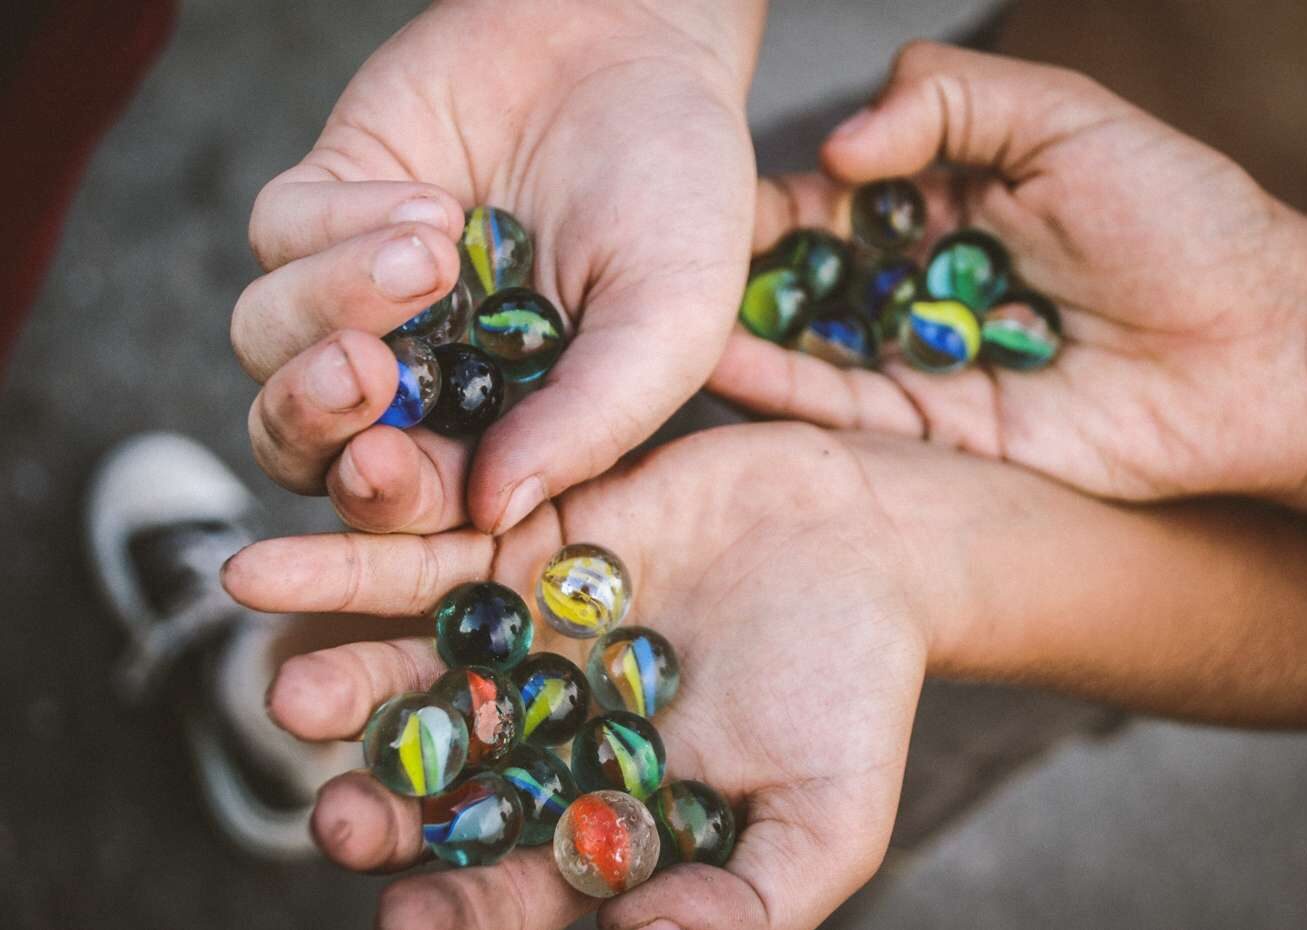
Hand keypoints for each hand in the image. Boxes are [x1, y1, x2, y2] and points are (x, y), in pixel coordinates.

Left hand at [223, 421, 930, 929]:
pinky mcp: (523, 538)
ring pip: (416, 665)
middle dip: (386, 801)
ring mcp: (526, 632)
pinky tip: (266, 566)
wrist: (871, 542)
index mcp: (600, 808)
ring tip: (294, 696)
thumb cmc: (855, 689)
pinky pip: (428, 548)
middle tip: (340, 817)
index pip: (512, 878)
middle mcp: (544, 725)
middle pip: (442, 778)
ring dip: (348, 679)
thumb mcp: (822, 818)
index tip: (414, 913)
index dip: (462, 902)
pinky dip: (352, 554)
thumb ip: (740, 902)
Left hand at [232, 0, 760, 535]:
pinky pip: (278, 237)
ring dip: (331, 306)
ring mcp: (361, 287)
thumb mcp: (668, 322)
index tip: (384, 469)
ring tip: (435, 252)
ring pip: (268, 342)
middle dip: (312, 421)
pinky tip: (430, 203)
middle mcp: (416, 369)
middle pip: (302, 442)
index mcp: (494, 426)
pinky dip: (337, 224)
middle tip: (362, 376)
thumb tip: (494, 513)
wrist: (642, 44)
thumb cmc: (675, 193)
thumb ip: (591, 421)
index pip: (410, 501)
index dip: (382, 502)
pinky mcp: (326, 200)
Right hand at [712, 42, 1306, 506]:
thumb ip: (949, 100)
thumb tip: (839, 147)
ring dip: (738, 334)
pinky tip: (719, 366)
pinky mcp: (933, 429)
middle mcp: (921, 281)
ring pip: (809, 344)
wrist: (1256, 351)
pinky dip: (780, 389)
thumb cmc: (1181, 222)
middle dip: (737, 274)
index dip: (769, 201)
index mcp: (948, 202)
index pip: (833, 197)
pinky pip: (843, 408)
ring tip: (660, 322)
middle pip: (806, 275)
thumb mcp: (1067, 118)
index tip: (702, 204)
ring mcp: (922, 356)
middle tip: (657, 270)